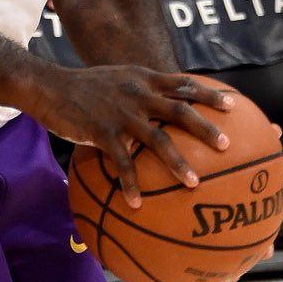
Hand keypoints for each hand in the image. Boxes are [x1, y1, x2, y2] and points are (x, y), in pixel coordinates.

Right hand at [38, 66, 235, 207]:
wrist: (49, 85)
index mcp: (144, 79)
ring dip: (178, 162)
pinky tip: (137, 203)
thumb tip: (159, 109)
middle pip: (180, 110)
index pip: (184, 84)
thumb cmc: (83, 86)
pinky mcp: (102, 132)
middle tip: (226, 145)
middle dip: (206, 128)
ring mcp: (121, 113)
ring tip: (194, 183)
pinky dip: (131, 184)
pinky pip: (122, 163)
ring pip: (158, 139)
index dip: (210, 94)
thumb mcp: (116, 78)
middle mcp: (138, 93)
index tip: (234, 104)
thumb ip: (140, 90)